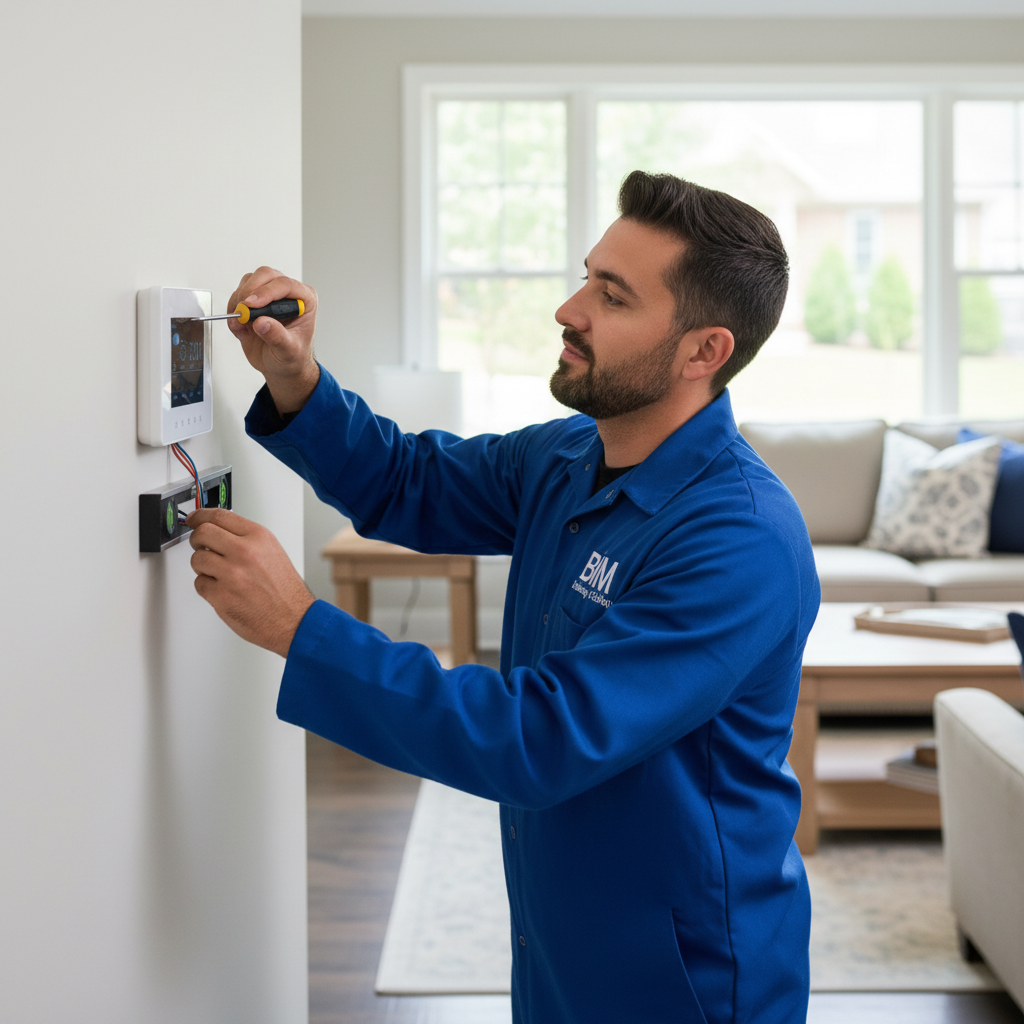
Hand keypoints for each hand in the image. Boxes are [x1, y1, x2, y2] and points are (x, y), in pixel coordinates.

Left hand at [186, 508, 314, 657]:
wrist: (294, 620)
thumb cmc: (285, 590)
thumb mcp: (272, 552)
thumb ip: (246, 538)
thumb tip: (220, 531)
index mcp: (258, 537)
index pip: (220, 516)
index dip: (201, 516)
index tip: (194, 519)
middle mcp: (244, 552)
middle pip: (202, 533)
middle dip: (197, 540)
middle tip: (201, 546)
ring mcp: (231, 574)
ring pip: (196, 559)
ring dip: (202, 566)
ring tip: (219, 574)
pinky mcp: (221, 596)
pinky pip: (199, 583)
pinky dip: (207, 587)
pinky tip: (223, 590)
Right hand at [227, 266, 319, 415]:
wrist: (281, 367)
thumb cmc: (292, 357)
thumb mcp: (289, 351)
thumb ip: (277, 337)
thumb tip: (262, 323)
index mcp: (304, 300)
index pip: (285, 285)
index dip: (266, 292)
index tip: (252, 304)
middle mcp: (286, 294)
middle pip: (265, 275)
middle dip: (250, 291)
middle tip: (243, 310)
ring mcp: (268, 296)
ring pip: (248, 281)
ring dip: (239, 300)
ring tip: (243, 323)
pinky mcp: (252, 303)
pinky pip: (237, 296)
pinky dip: (232, 309)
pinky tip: (239, 326)